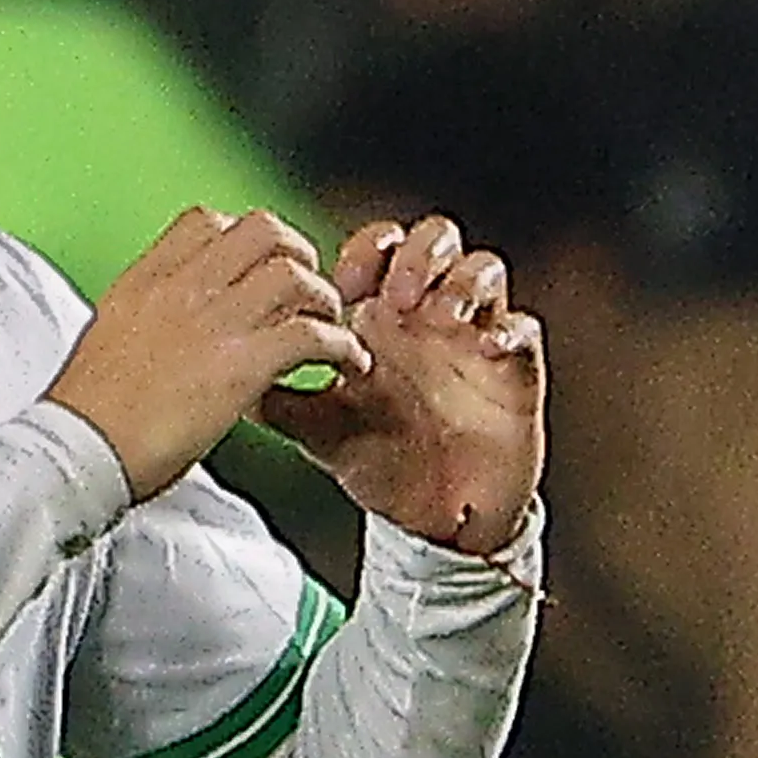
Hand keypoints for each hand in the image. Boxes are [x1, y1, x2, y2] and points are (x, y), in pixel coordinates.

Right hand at [43, 210, 363, 500]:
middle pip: (262, 229)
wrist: (75, 454)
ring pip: (295, 273)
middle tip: (307, 289)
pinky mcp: (240, 367)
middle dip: (298, 253)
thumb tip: (166, 334)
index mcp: (144, 282)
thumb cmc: (85, 419)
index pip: (205, 221)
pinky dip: (340, 345)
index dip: (245, 237)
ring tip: (330, 328)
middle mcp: (180, 290)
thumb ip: (145, 323)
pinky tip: (345, 364)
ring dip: (324, 299)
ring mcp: (212, 324)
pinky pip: (311, 333)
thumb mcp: (108, 343)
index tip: (258, 268)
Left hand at [285, 212, 546, 553]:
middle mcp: (430, 316)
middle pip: (435, 240)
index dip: (366, 252)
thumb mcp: (322, 432)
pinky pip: (523, 329)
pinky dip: (509, 330)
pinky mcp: (514, 370)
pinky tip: (488, 348)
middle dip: (418, 252)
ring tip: (440, 316)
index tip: (344, 283)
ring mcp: (475, 337)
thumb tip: (234, 381)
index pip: (379, 251)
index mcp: (383, 319)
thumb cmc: (382, 462)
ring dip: (463, 280)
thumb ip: (280, 403)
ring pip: (484, 268)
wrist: (433, 517)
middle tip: (397, 293)